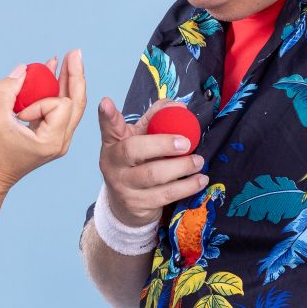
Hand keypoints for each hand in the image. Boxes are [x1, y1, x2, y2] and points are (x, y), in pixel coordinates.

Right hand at [0, 50, 87, 195]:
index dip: (41, 100)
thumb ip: (6, 90)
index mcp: (52, 141)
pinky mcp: (51, 136)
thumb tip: (23, 70)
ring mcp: (58, 140)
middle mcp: (61, 141)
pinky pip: (59, 110)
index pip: (60, 105)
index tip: (20, 114)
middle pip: (76, 102)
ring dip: (68, 81)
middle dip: (75, 76)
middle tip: (74, 53)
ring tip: (66, 59)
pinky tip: (51, 74)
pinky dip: (56, 91)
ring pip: (71, 105)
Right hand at [96, 95, 205, 227]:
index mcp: (113, 143)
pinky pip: (166, 194)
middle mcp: (113, 164)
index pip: (109, 127)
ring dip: (181, 167)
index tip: (106, 102)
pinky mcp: (138, 205)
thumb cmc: (137, 164)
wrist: (127, 205)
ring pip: (153, 175)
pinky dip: (187, 187)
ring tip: (198, 162)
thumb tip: (180, 107)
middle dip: (162, 144)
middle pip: (133, 150)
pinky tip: (200, 180)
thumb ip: (157, 119)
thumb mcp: (141, 139)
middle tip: (186, 143)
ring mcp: (123, 186)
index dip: (107, 115)